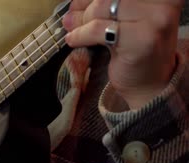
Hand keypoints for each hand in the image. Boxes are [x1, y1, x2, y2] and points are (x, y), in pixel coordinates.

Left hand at [62, 0, 183, 108]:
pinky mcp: (142, 39)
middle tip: (70, 17)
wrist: (149, 84)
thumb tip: (75, 2)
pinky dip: (80, 34)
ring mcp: (155, 20)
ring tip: (71, 27)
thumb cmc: (137, 49)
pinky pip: (99, 29)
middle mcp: (163, 3)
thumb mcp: (126, 19)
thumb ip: (109, 6)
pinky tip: (72, 40)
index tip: (78, 3)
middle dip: (85, 6)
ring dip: (81, 20)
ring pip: (102, 8)